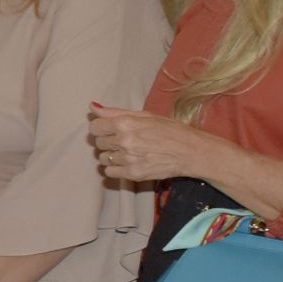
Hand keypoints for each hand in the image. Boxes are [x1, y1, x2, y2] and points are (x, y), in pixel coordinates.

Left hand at [84, 102, 208, 185]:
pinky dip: (115, 168)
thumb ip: (115, 112)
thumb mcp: (145, 115)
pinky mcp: (133, 174)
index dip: (101, 128)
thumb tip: (92, 107)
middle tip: (124, 140)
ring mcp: (128, 159)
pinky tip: (128, 162)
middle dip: (108, 141)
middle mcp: (124, 141)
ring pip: (103, 158)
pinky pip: (109, 173)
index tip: (109, 129)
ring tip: (128, 152)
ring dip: (111, 155)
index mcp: (125, 124)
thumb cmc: (170, 130)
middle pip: (98, 143)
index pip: (95, 127)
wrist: (191, 151)